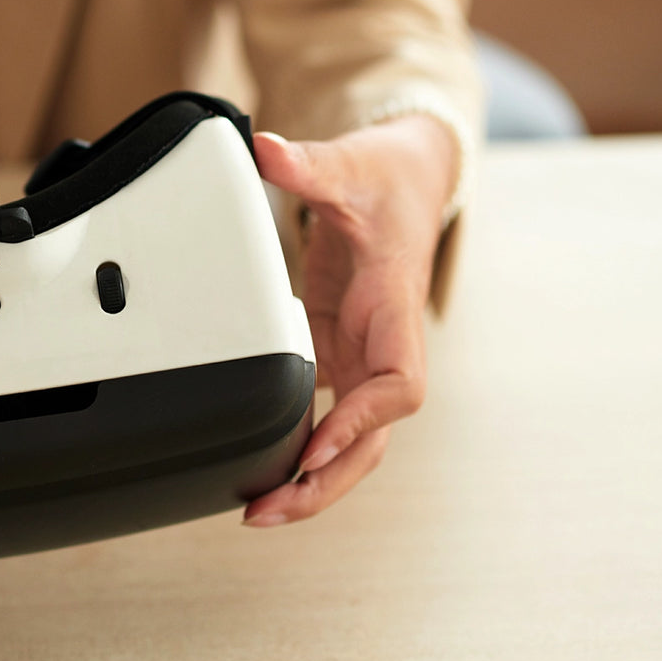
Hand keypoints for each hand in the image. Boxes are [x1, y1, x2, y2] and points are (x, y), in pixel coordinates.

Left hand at [243, 115, 458, 526]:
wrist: (404, 180)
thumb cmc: (386, 180)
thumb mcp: (350, 165)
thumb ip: (310, 164)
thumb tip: (268, 147)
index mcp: (395, 309)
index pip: (398, 388)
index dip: (361, 423)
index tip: (316, 445)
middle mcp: (383, 345)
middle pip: (371, 441)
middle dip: (326, 481)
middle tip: (267, 510)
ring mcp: (360, 357)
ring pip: (349, 443)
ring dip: (310, 482)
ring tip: (258, 513)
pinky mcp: (336, 356)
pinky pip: (322, 419)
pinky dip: (295, 452)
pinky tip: (257, 479)